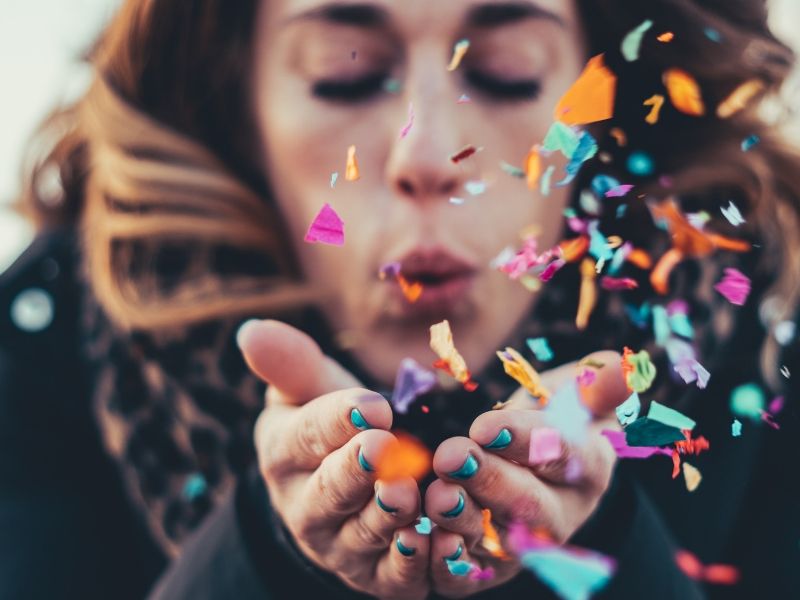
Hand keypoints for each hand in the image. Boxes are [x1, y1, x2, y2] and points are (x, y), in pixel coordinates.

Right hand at [238, 320, 429, 599]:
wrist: (341, 490)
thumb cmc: (329, 427)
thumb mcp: (309, 391)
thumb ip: (291, 364)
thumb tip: (252, 330)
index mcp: (285, 454)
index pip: (306, 435)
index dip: (337, 420)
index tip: (370, 404)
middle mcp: (306, 507)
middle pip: (329, 491)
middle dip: (356, 471)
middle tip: (384, 448)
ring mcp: (340, 547)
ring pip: (362, 535)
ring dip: (386, 517)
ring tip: (407, 494)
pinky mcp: (377, 577)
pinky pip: (393, 577)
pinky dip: (411, 564)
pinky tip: (432, 540)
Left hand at [423, 351, 626, 596]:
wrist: (530, 459)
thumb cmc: (555, 417)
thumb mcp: (578, 393)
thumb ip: (596, 384)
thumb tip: (620, 368)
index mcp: (588, 467)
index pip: (567, 456)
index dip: (528, 442)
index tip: (486, 427)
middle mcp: (562, 513)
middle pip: (531, 505)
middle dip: (490, 481)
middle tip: (452, 456)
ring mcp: (527, 545)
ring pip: (500, 542)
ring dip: (465, 520)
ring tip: (438, 495)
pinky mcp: (491, 566)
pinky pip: (472, 574)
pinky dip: (450, 563)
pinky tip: (427, 539)